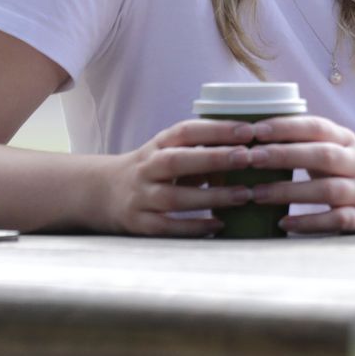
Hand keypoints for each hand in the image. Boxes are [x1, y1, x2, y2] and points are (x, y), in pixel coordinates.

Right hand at [105, 119, 257, 235]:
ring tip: (244, 195)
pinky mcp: (138, 223)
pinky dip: (193, 227)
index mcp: (157, 145)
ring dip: (211, 197)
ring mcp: (140, 196)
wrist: (102, 192)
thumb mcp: (169, 151)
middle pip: (177, 160)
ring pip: (174, 197)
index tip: (249, 129)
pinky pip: (166, 227)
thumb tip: (252, 149)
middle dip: (213, 158)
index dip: (216, 129)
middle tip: (248, 157)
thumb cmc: (153, 170)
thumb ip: (202, 150)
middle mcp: (146, 168)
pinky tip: (218, 225)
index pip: (185, 131)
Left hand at [245, 115, 354, 233]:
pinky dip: (308, 222)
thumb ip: (304, 144)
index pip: (317, 126)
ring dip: (289, 191)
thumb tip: (252, 136)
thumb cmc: (344, 177)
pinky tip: (283, 223)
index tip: (256, 130)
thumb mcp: (333, 154)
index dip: (287, 126)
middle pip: (322, 155)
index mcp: (347, 140)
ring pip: (327, 189)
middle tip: (251, 159)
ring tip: (257, 194)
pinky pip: (335, 220)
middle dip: (284, 155)